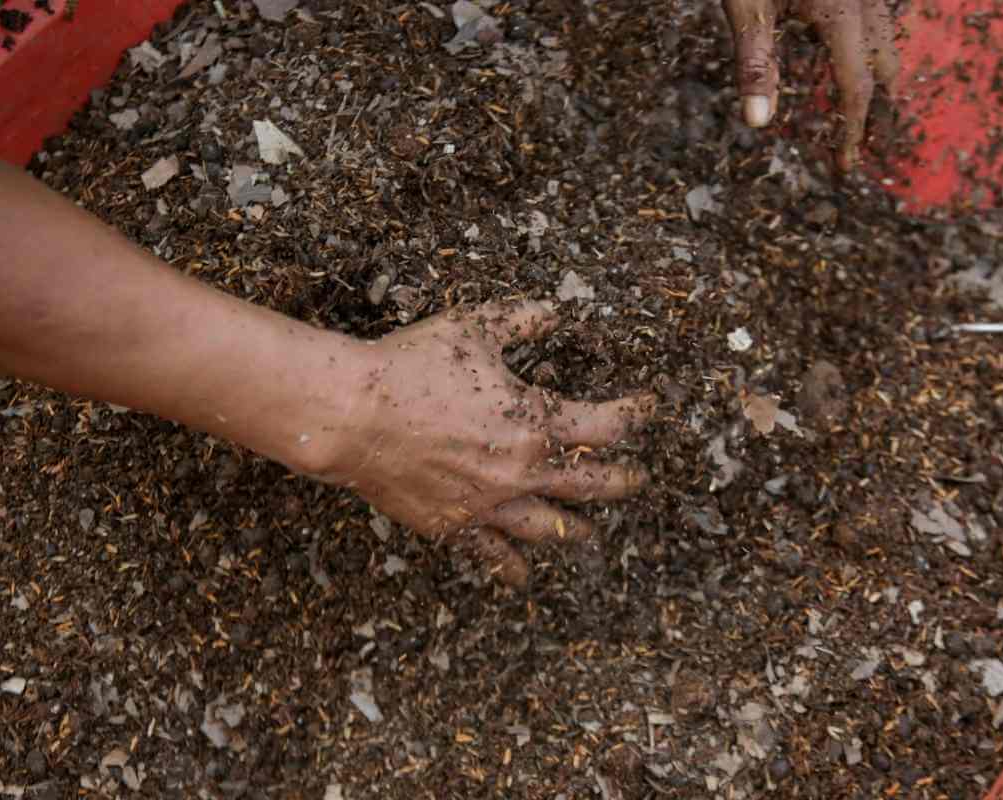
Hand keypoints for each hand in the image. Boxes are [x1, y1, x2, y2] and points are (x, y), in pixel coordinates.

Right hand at [317, 301, 654, 587]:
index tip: (646, 410)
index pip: (608, 427)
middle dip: (622, 482)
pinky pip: (493, 556)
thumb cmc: (414, 365)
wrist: (355, 414)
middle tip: (637, 481)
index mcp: (537, 423)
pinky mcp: (454, 525)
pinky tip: (522, 576)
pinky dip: (511, 568)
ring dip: (576, 530)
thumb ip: (524, 320)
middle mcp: (523, 472)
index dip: (634, 416)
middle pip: (592, 486)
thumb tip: (556, 312)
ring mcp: (490, 504)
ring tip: (589, 535)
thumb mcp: (476, 328)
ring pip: (551, 528)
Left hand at [722, 0, 899, 169]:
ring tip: (863, 119)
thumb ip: (754, 63)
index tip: (846, 164)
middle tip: (863, 150)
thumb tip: (756, 121)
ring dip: (879, 85)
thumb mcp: (747, 10)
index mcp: (841, 11)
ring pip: (887, 45)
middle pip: (885, 67)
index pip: (857, 83)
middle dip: (878, 113)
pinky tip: (847, 71)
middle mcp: (866, 1)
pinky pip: (876, 28)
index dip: (854, 128)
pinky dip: (870, 57)